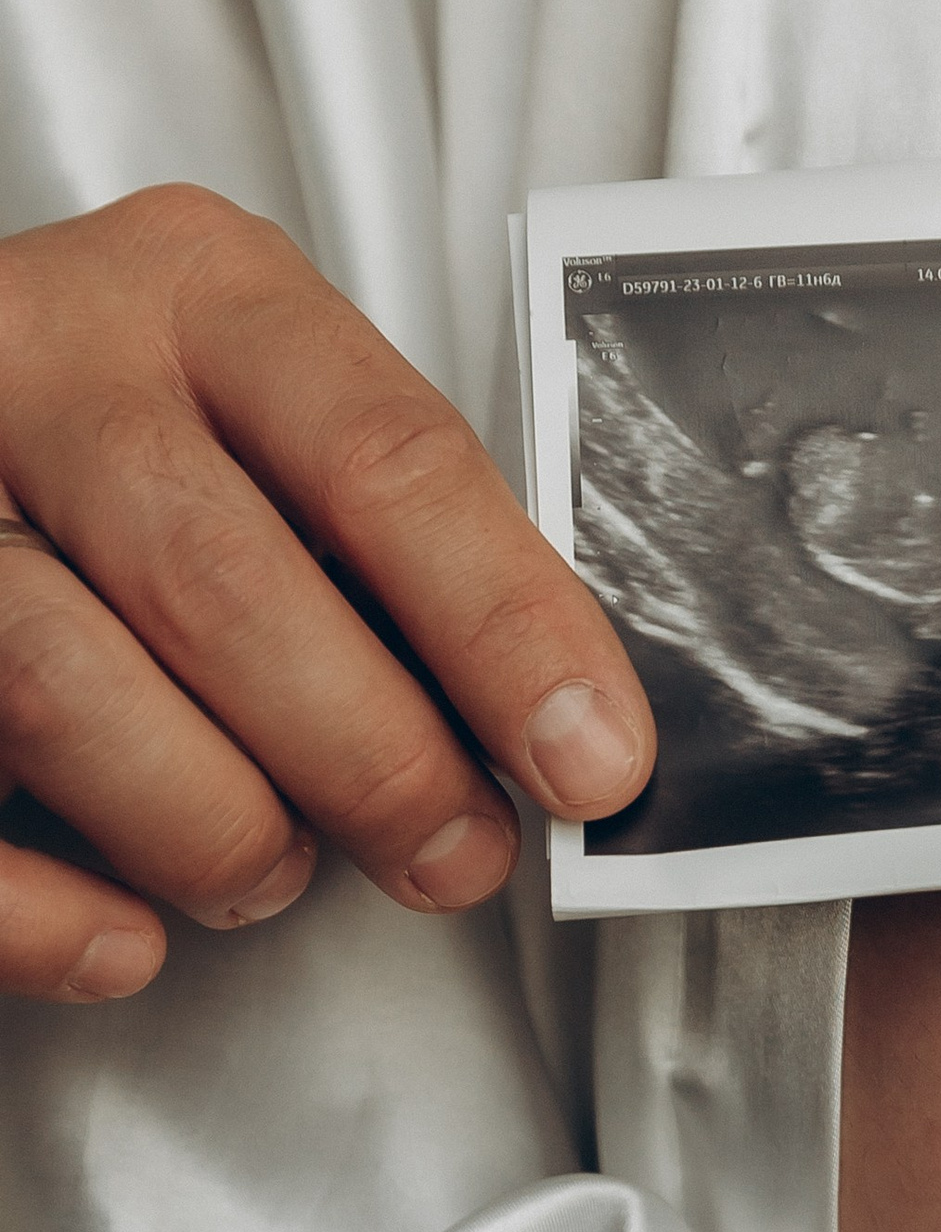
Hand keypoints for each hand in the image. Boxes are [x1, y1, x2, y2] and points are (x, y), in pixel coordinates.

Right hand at [0, 188, 653, 997]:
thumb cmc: (144, 449)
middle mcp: (41, 355)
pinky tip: (127, 941)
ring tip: (268, 870)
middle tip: (450, 853)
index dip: (505, 626)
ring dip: (208, 825)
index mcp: (197, 290)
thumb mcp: (268, 425)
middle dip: (370, 758)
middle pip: (225, 585)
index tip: (593, 758)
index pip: (386, 460)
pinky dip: (47, 911)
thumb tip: (546, 728)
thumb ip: (383, 543)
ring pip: (63, 684)